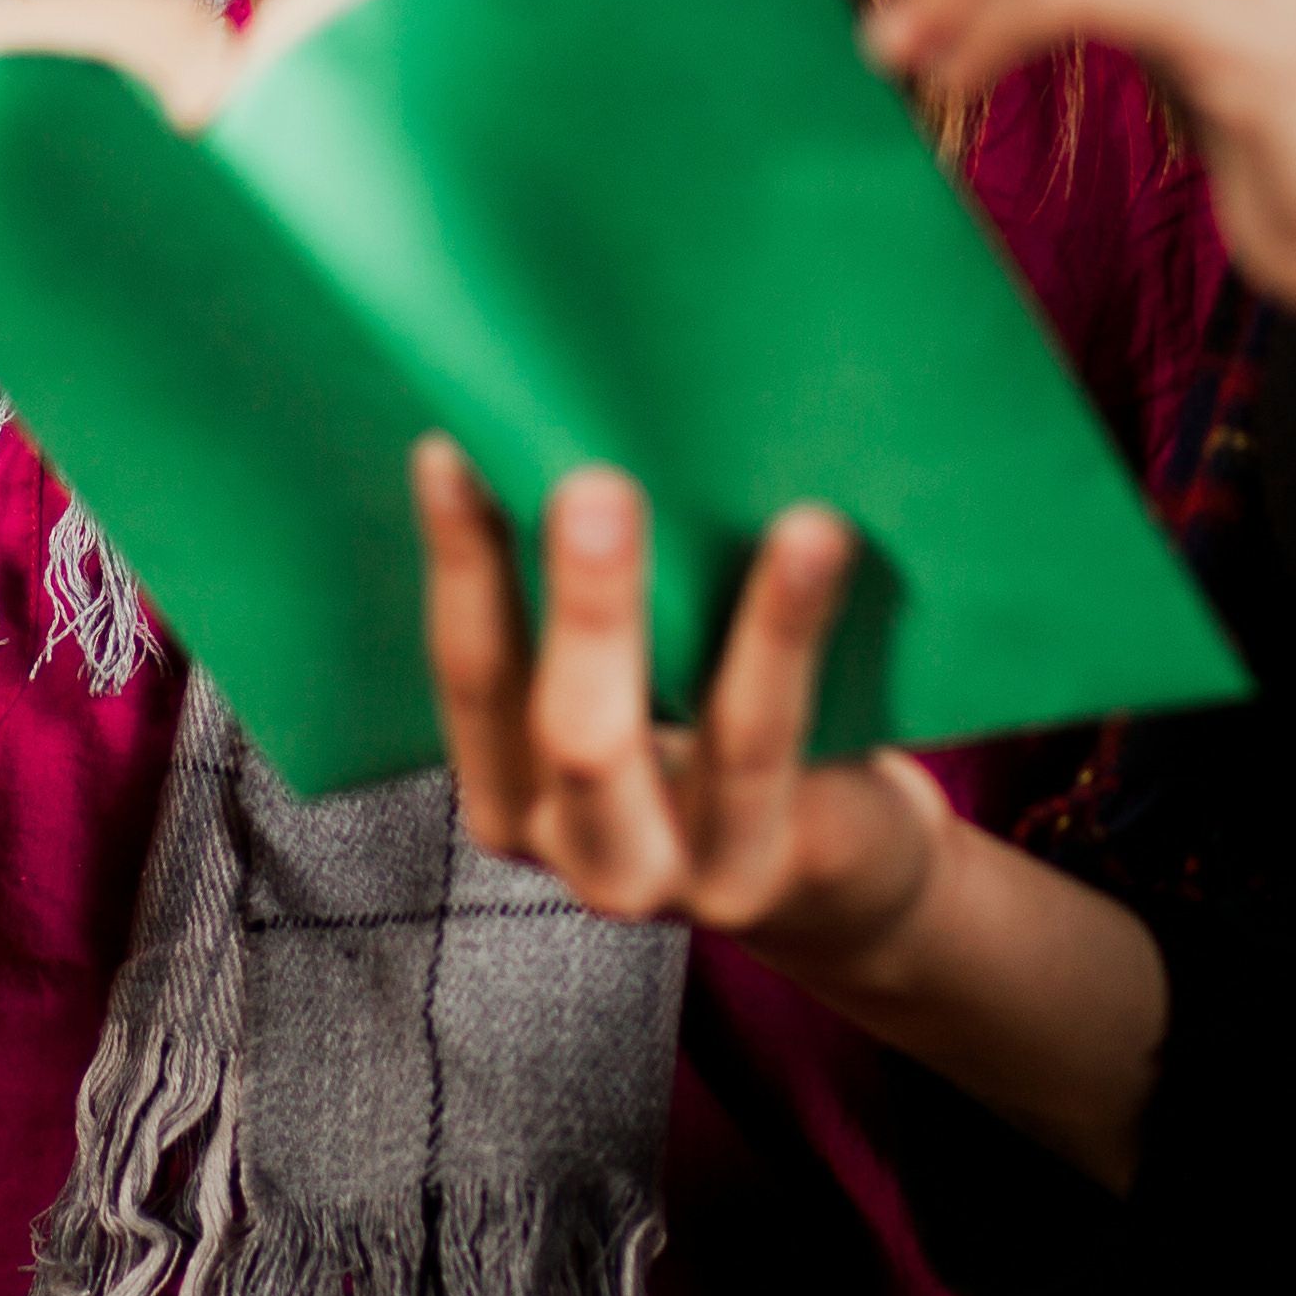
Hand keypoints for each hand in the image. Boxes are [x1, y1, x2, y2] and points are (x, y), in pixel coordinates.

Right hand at [415, 444, 950, 977]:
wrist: (844, 875)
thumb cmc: (719, 741)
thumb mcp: (642, 685)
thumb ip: (605, 605)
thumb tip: (578, 420)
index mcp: (515, 792)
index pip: (472, 671)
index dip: (458, 561)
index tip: (451, 448)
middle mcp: (585, 852)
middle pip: (572, 731)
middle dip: (584, 606)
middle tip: (594, 486)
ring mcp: (689, 874)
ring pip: (710, 745)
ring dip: (735, 625)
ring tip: (773, 522)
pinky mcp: (782, 865)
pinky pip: (781, 739)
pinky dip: (792, 630)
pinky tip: (816, 537)